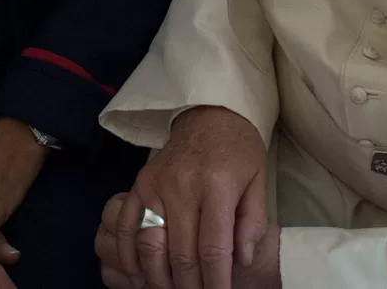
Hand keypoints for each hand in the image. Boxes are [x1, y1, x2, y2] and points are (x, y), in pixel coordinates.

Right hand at [113, 106, 267, 288]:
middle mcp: (182, 187)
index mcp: (216, 187)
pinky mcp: (139, 185)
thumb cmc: (238, 150)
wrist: (208, 114)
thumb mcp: (259, 179)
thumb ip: (253, 221)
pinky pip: (127, 225)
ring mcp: (156, 186)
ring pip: (151, 245)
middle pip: (181, 254)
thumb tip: (241, 259)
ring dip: (159, 277)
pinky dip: (129, 254)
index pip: (213, 249)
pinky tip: (138, 274)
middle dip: (189, 286)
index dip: (215, 283)